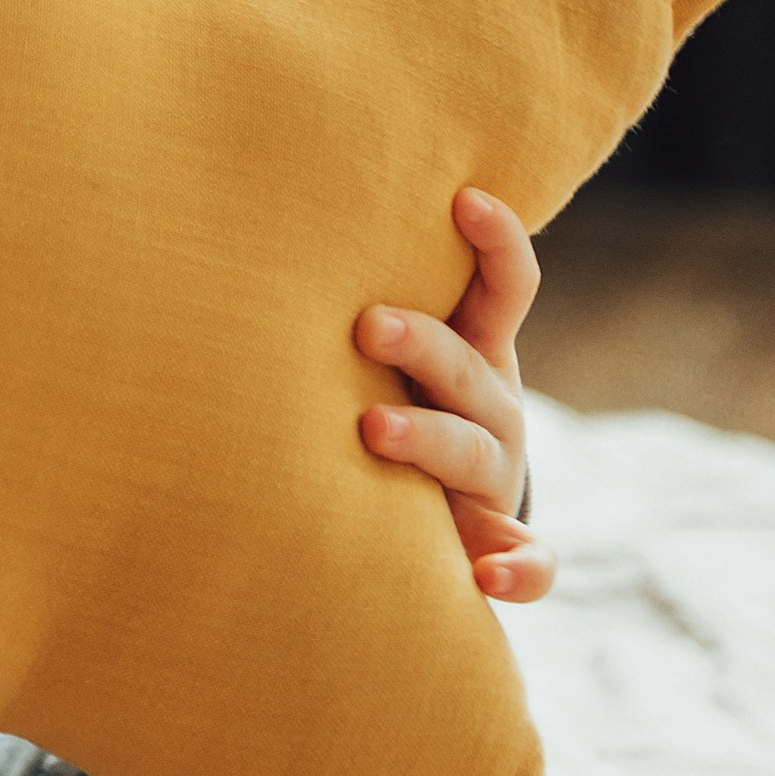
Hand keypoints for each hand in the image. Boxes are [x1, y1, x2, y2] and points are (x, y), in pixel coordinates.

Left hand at [354, 188, 553, 604]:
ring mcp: (494, 477)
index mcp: (475, 352)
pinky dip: (517, 570)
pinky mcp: (500, 545)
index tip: (464, 198)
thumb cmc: (387, 397)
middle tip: (366, 324)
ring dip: (429, 439)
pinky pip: (530, 562)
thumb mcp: (388, 349)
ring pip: (474, 454)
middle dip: (422, 343)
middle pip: (467, 368)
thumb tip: (244, 219)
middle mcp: (491, 408)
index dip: (496, 242)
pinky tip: (485, 577)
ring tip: (372, 429)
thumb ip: (352, 295)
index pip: (505, 287)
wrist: (434, 511)